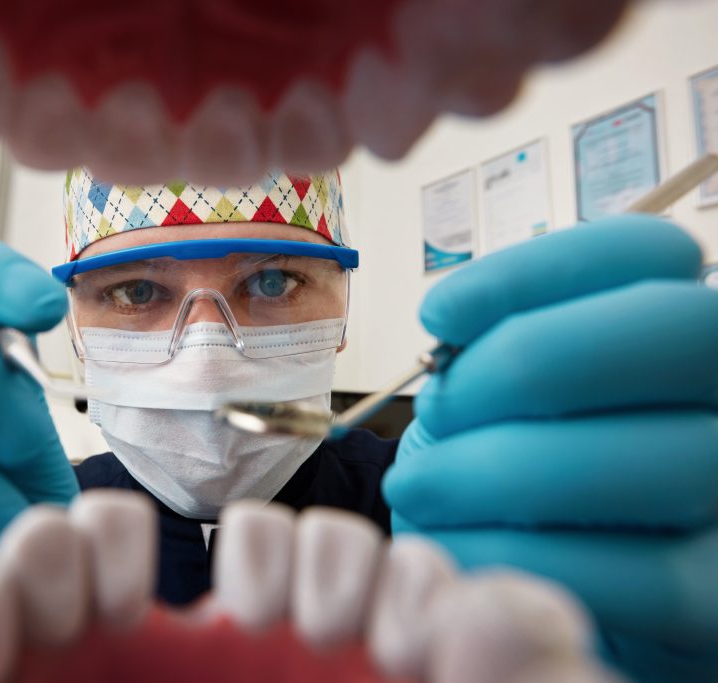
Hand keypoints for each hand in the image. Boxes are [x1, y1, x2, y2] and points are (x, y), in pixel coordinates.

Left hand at [384, 215, 717, 682]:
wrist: (518, 584)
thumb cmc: (498, 477)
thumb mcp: (484, 399)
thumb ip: (487, 348)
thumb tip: (452, 326)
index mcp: (672, 335)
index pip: (646, 252)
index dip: (534, 271)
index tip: (439, 315)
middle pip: (677, 329)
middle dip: (531, 360)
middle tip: (438, 405)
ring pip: (662, 456)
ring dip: (504, 469)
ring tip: (422, 486)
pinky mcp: (713, 599)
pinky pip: (640, 577)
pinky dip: (518, 554)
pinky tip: (451, 544)